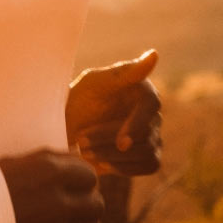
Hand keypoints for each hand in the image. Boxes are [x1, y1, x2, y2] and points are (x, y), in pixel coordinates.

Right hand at [0, 149, 103, 222]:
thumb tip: (79, 153)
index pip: (89, 176)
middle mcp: (58, 203)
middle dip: (85, 208)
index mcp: (49, 173)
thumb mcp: (14, 164)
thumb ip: (50, 159)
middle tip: (69, 214)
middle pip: (97, 206)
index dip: (81, 183)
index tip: (72, 190)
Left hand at [66, 49, 161, 177]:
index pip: (151, 106)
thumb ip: (124, 73)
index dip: (137, 124)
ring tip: (85, 153)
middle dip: (111, 142)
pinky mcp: (150, 155)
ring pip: (147, 152)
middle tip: (82, 144)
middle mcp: (154, 112)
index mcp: (143, 89)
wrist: (68, 126)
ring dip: (114, 157)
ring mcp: (154, 135)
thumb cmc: (80, 99)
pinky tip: (100, 162)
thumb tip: (154, 54)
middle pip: (146, 134)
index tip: (121, 143)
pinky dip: (123, 168)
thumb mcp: (94, 82)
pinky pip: (148, 166)